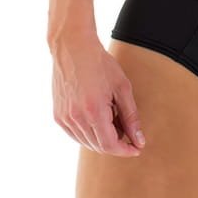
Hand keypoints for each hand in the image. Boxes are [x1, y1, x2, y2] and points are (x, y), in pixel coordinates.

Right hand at [50, 34, 145, 156]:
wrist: (73, 47)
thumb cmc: (100, 64)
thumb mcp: (122, 87)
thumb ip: (131, 116)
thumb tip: (139, 140)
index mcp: (94, 110)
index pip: (109, 145)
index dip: (124, 150)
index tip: (136, 148)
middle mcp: (76, 118)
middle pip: (98, 146)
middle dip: (115, 143)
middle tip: (127, 130)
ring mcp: (64, 118)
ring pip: (86, 142)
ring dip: (102, 139)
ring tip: (112, 118)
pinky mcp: (58, 116)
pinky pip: (75, 134)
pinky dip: (88, 133)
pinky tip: (97, 118)